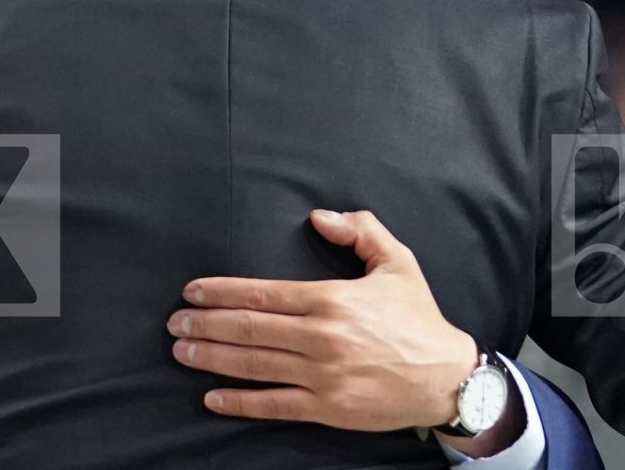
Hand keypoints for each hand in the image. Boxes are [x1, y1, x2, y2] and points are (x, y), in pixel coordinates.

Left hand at [168, 209, 493, 440]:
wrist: (449, 377)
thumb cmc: (418, 318)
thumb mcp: (396, 261)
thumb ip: (360, 229)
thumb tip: (319, 216)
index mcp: (330, 299)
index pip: (262, 293)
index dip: (221, 292)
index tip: (191, 290)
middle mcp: (321, 338)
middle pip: (249, 328)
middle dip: (205, 323)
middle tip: (174, 322)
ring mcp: (323, 376)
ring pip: (254, 365)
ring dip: (212, 358)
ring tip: (182, 351)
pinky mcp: (329, 409)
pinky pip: (275, 406)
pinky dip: (240, 402)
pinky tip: (213, 398)